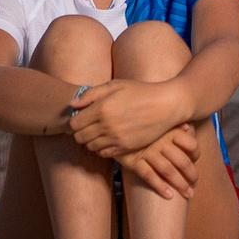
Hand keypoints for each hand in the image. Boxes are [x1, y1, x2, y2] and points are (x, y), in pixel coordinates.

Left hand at [68, 78, 191, 158]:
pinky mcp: (125, 147)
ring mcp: (116, 138)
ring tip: (98, 132)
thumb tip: (72, 104)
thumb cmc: (141, 92)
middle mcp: (107, 125)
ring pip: (90, 147)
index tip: (78, 119)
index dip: (72, 122)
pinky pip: (104, 153)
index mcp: (102, 108)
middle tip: (86, 126)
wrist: (166, 105)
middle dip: (79, 132)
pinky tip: (108, 138)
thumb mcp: (115, 85)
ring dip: (90, 141)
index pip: (73, 124)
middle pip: (79, 137)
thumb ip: (91, 94)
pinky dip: (101, 148)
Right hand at [118, 122, 202, 200]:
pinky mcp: (134, 162)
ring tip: (188, 194)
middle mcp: (161, 142)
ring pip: (168, 171)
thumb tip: (188, 127)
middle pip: (182, 161)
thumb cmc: (142, 128)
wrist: (115, 129)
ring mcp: (148, 153)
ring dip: (180, 185)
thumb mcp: (157, 123)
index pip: (191, 144)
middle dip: (191, 175)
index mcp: (170, 131)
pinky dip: (160, 187)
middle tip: (194, 185)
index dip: (196, 155)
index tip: (196, 162)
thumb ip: (174, 125)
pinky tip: (169, 196)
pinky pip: (149, 176)